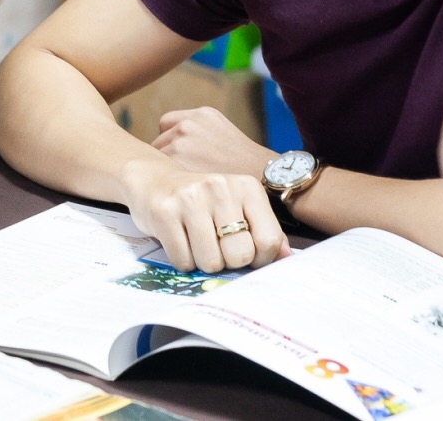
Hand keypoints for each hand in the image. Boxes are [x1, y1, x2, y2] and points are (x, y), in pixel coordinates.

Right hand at [122, 157, 288, 272]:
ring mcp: (191, 198)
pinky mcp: (165, 212)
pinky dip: (182, 260)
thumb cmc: (203, 203)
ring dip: (203, 261)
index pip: (268, 241)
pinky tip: (179, 239)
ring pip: (211, 262)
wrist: (155, 181)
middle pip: (240, 255)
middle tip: (217, 246)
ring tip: (196, 240)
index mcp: (247, 187)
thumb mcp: (238, 208)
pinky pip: (183, 261)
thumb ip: (264, 232)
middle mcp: (221, 187)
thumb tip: (288, 258)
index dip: (258, 258)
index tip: (245, 252)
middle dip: (228, 261)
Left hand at [152, 106, 276, 178]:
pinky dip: (168, 183)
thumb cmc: (247, 166)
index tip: (182, 158)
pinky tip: (182, 192)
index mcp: (203, 114)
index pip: (168, 124)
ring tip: (186, 187)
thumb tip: (181, 150)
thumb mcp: (226, 135)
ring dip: (167, 172)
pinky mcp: (177, 160)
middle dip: (168, 158)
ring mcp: (181, 140)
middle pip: (160, 142)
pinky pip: (159, 173)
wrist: (264, 178)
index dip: (171, 141)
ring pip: (158, 158)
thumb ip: (202, 135)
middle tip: (183, 177)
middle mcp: (189, 123)